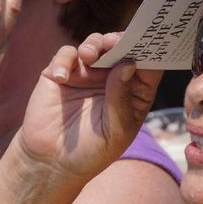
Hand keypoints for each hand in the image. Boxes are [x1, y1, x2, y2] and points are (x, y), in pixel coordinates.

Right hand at [16, 32, 161, 180]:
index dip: (150, 51)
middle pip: (122, 48)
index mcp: (134, 92)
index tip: (150, 41)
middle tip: (115, 41)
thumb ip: (121, 99)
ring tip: (90, 55)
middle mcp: (112, 78)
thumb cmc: (91, 152)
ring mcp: (87, 74)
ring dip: (95, 44)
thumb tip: (128, 64)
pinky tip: (61, 77)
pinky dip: (64, 60)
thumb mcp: (115, 132)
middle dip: (121, 41)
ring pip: (95, 44)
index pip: (149, 66)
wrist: (52, 163)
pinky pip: (66, 55)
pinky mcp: (62, 73)